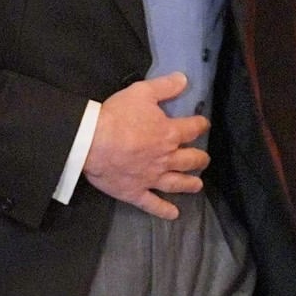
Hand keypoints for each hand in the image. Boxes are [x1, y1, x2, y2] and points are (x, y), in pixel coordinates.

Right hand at [83, 72, 210, 218]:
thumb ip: (165, 87)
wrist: (92, 141)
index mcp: (169, 133)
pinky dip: (164, 211)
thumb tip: (185, 79)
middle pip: (189, 160)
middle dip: (199, 159)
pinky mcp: (135, 192)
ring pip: (176, 183)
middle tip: (203, 159)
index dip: (200, 125)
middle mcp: (166, 158)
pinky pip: (152, 204)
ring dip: (189, 184)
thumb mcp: (142, 92)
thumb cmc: (117, 115)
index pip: (192, 129)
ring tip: (198, 185)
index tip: (203, 125)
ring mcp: (152, 178)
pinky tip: (173, 215)